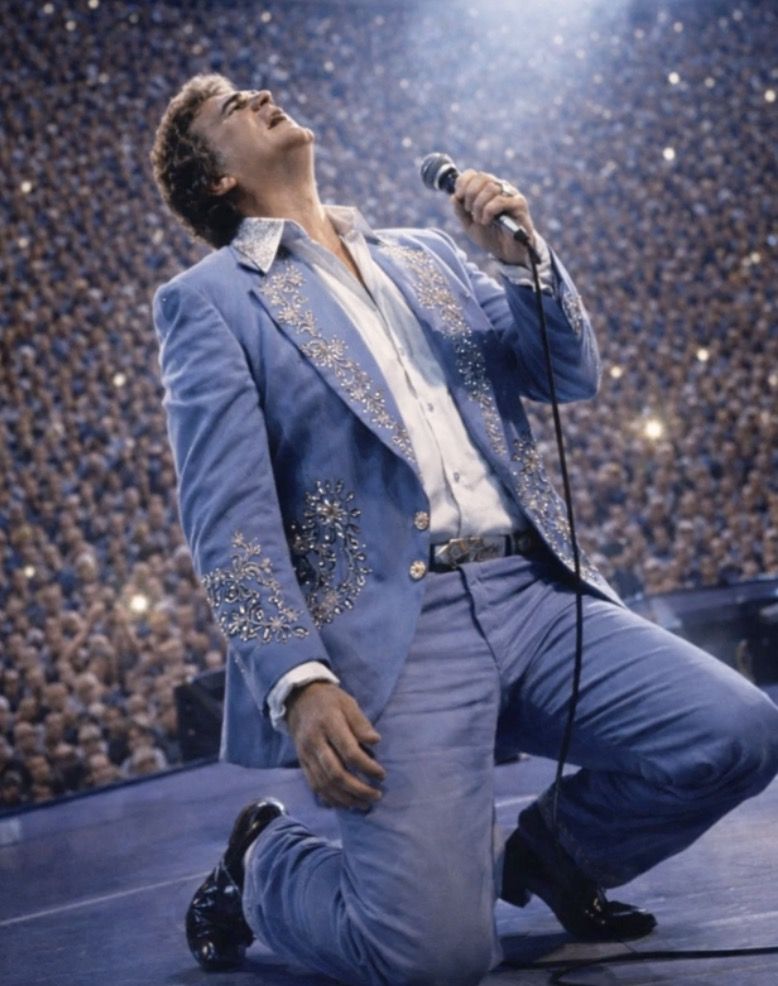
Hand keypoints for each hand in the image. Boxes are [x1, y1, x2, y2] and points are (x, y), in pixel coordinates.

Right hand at [286, 681, 385, 810]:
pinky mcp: (301, 763)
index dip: (367, 766)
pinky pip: (314, 785)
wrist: (298, 699)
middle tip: (376, 795)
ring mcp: (305, 754)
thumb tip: (375, 742)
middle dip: (358, 789)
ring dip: (346, 798)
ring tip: (364, 804)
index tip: (381, 774)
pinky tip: (345, 803)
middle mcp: (314, 742)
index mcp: (329, 724)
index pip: (349, 752)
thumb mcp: (348, 703)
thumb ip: (361, 723)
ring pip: (324, 784)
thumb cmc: (329, 701)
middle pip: (335, 773)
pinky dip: (330, 798)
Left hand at [451, 169, 535, 264]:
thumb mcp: (469, 225)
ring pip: (491, 187)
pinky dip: (488, 211)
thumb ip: (460, 211)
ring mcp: (511, 194)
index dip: (462, 182)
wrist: (506, 253)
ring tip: (479, 220)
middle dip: (470, 194)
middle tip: (469, 211)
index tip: (458, 197)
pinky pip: (500, 200)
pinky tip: (487, 221)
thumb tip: (453, 197)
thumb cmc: (490, 237)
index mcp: (487, 189)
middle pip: (482, 177)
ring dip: (479, 205)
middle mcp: (500, 188)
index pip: (473, 174)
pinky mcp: (519, 204)